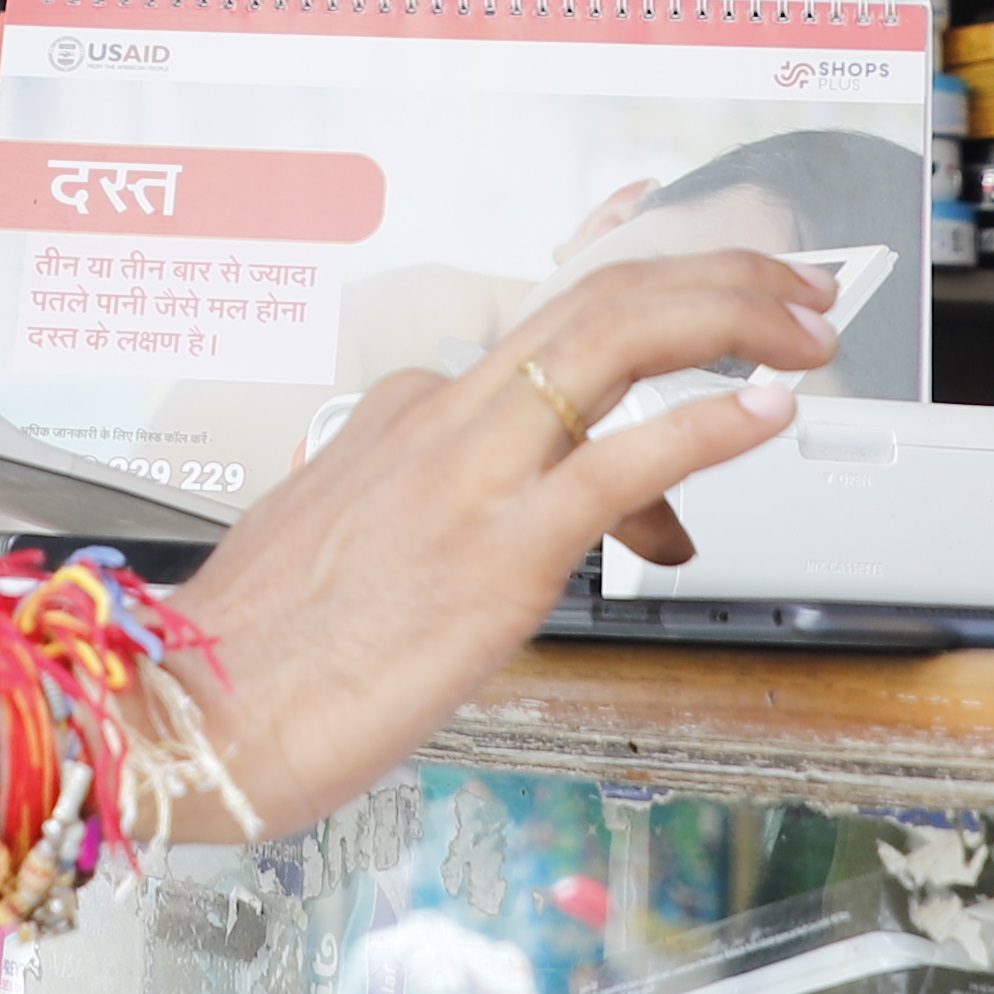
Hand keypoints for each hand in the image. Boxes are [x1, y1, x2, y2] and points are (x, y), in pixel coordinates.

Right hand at [176, 248, 831, 839]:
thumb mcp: (345, 548)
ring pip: (617, 337)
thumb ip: (430, 519)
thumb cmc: (257, 657)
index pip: (551, 345)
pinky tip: (765, 412)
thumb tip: (512, 537)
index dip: (653, 350)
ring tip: (805, 333)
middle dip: (716, 281)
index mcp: (402, 414)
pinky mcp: (498, 552)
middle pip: (598, 297)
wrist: (188, 712)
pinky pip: (624, 461)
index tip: (715, 375)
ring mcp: (471, 478)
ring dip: (731, 316)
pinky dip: (709, 421)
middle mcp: (438, 419)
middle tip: (795, 298)